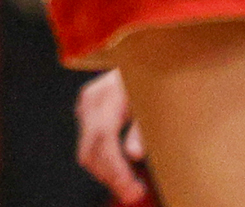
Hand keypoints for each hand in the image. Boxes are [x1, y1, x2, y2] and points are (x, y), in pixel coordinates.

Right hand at [75, 68, 150, 203]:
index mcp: (108, 94)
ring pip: (87, 151)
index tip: (133, 189)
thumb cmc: (156, 78)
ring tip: (132, 188)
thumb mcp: (155, 101)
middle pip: (90, 150)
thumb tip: (134, 154)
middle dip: (110, 178)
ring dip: (106, 174)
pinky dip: (104, 162)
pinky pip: (89, 144)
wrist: (148, 53)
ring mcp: (87, 105)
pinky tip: (123, 172)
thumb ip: (143, 128)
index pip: (103, 140)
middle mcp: (92, 101)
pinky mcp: (89, 111)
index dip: (116, 169)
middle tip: (134, 195)